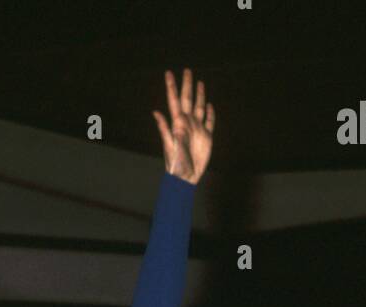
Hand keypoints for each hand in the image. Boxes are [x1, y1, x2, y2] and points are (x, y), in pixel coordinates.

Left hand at [153, 68, 213, 185]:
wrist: (186, 177)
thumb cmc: (175, 164)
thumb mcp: (169, 145)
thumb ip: (164, 128)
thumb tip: (155, 112)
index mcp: (177, 123)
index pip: (174, 101)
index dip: (171, 87)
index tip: (169, 73)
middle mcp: (187, 123)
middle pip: (188, 100)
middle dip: (187, 85)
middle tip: (187, 71)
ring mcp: (197, 129)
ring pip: (199, 107)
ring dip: (199, 95)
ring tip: (199, 82)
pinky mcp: (207, 137)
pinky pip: (209, 122)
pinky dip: (210, 113)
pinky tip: (209, 106)